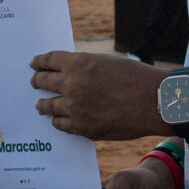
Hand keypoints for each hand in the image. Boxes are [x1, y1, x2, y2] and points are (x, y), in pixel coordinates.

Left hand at [29, 51, 163, 140]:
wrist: (154, 102)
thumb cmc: (136, 78)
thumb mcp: (107, 62)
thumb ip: (85, 67)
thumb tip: (70, 72)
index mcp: (78, 63)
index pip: (49, 61)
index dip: (39, 62)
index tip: (34, 64)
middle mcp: (71, 84)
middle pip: (43, 82)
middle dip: (37, 81)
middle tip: (34, 83)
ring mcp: (74, 107)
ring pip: (47, 106)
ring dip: (43, 104)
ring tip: (40, 105)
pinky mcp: (82, 127)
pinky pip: (60, 124)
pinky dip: (58, 121)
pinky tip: (58, 120)